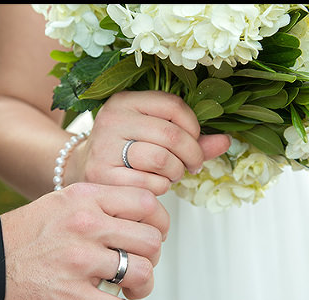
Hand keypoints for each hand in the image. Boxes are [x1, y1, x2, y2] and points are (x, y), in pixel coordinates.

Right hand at [0, 184, 167, 299]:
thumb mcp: (62, 203)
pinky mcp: (72, 295)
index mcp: (85, 198)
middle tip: (137, 266)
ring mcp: (79, 260)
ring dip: (141, 288)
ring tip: (127, 290)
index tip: (150, 237)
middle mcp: (85, 225)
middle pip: (151, 241)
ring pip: (142, 273)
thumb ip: (99, 206)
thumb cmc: (26, 237)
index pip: (146, 203)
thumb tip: (138, 221)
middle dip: (152, 259)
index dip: (158, 224)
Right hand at [67, 90, 230, 193]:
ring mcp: (105, 147)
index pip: (174, 106)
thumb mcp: (154, 138)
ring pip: (161, 159)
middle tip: (191, 166)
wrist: (82, 174)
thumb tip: (226, 141)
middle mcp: (113, 119)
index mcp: (126, 101)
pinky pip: (149, 184)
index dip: (194, 128)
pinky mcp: (102, 176)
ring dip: (175, 173)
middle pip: (171, 134)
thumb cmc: (126, 155)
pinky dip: (160, 189)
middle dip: (191, 155)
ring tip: (171, 176)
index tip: (196, 143)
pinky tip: (154, 187)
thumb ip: (191, 139)